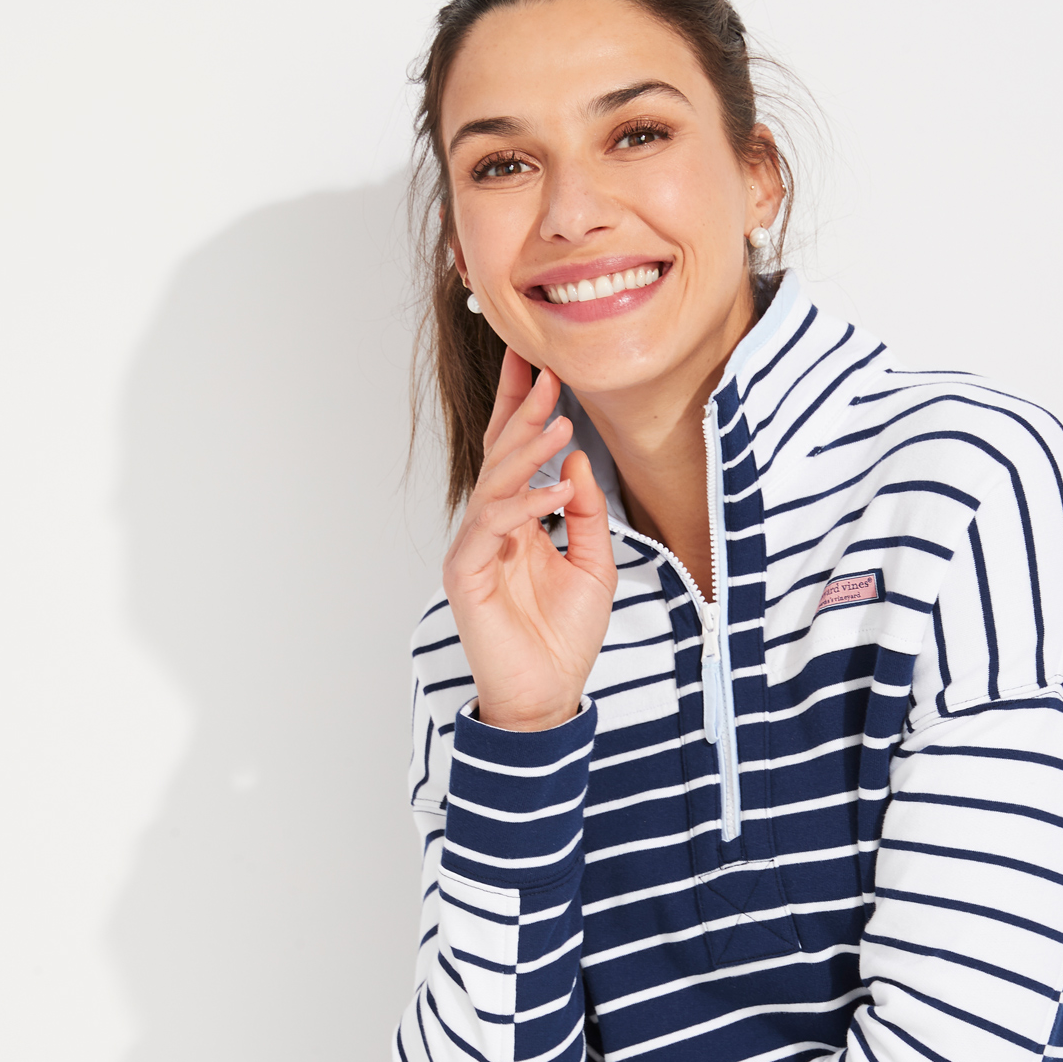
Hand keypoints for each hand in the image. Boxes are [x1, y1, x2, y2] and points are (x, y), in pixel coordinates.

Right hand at [442, 350, 617, 731]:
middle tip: (549, 374)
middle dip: (522, 413)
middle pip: (499, 457)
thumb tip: (575, 462)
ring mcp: (475, 549)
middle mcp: (492, 529)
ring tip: (562, 426)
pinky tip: (553, 493)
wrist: (548, 695)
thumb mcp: (595, 565)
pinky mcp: (466, 575)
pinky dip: (523, 507)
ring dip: (527, 452)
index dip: (524, 409)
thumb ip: (587, 514)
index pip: (516, 455)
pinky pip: (492, 528)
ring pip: (495, 484)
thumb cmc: (565, 637)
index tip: (543, 366)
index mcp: (519, 522)